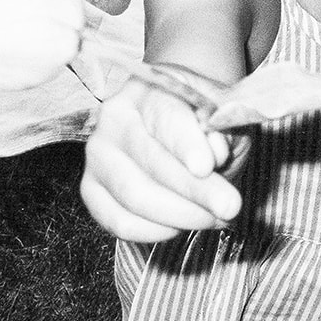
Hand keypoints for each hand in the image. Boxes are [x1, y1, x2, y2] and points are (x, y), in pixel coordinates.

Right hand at [81, 74, 245, 243]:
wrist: (180, 124)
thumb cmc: (203, 118)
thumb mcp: (223, 114)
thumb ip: (222, 129)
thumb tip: (214, 154)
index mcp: (147, 88)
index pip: (165, 116)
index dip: (185, 144)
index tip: (206, 167)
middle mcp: (113, 119)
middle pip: (150, 161)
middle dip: (193, 190)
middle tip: (229, 207)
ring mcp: (98, 156)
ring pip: (134, 196)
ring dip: (181, 215)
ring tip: (216, 217)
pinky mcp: (91, 191)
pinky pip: (120, 222)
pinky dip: (155, 232)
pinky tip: (182, 226)